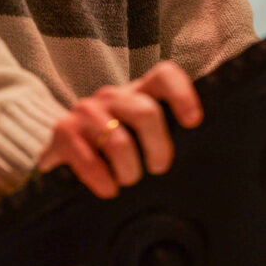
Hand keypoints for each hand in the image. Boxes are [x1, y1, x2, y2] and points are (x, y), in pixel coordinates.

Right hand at [37, 61, 202, 198]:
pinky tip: (108, 189)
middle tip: (158, 167)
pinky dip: (104, 182)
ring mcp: (86, 112)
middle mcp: (111, 97)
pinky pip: (90, 161)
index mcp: (136, 93)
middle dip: (158, 148)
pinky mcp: (64, 132)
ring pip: (119, 142)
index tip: (193, 122)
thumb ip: (164, 134)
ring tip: (127, 180)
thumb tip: (203, 157)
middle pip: (146, 112)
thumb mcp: (140, 134)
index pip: (163, 76)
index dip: (181, 94)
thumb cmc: (115, 146)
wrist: (63, 151)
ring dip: (129, 172)